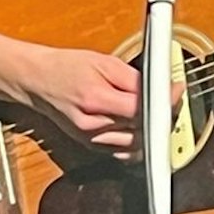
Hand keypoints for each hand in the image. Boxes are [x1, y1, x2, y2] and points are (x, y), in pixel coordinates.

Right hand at [19, 47, 183, 161]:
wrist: (36, 81)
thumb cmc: (66, 67)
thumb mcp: (103, 62)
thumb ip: (134, 79)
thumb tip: (161, 87)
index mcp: (95, 100)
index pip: (142, 110)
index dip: (165, 102)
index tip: (176, 91)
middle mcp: (93, 126)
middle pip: (142, 130)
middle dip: (163, 114)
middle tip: (171, 98)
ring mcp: (91, 140)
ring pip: (136, 145)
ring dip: (153, 129)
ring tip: (159, 110)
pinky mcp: (91, 146)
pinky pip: (123, 151)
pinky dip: (138, 141)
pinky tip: (143, 127)